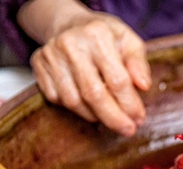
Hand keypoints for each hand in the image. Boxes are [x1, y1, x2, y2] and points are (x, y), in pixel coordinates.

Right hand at [19, 0, 150, 135]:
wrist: (71, 24)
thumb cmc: (105, 37)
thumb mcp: (129, 41)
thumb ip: (138, 64)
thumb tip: (144, 86)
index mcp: (98, 35)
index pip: (117, 79)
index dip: (129, 104)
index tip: (139, 119)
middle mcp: (71, 44)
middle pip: (93, 94)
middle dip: (113, 118)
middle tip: (127, 130)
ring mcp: (51, 55)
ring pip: (73, 101)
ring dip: (95, 116)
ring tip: (110, 117)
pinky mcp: (39, 66)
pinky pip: (57, 99)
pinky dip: (76, 109)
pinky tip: (90, 107)